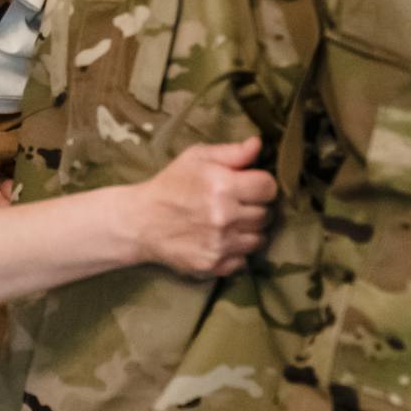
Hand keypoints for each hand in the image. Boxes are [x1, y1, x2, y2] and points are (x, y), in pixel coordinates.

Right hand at [133, 137, 275, 278]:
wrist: (141, 221)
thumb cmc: (170, 184)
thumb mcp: (196, 158)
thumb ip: (231, 152)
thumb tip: (259, 144)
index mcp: (223, 186)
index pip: (268, 187)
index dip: (261, 184)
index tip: (249, 185)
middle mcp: (225, 217)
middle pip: (266, 214)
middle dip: (255, 207)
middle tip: (238, 204)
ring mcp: (220, 244)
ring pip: (259, 239)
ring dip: (249, 230)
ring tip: (231, 222)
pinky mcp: (215, 266)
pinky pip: (244, 260)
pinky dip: (237, 252)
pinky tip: (222, 240)